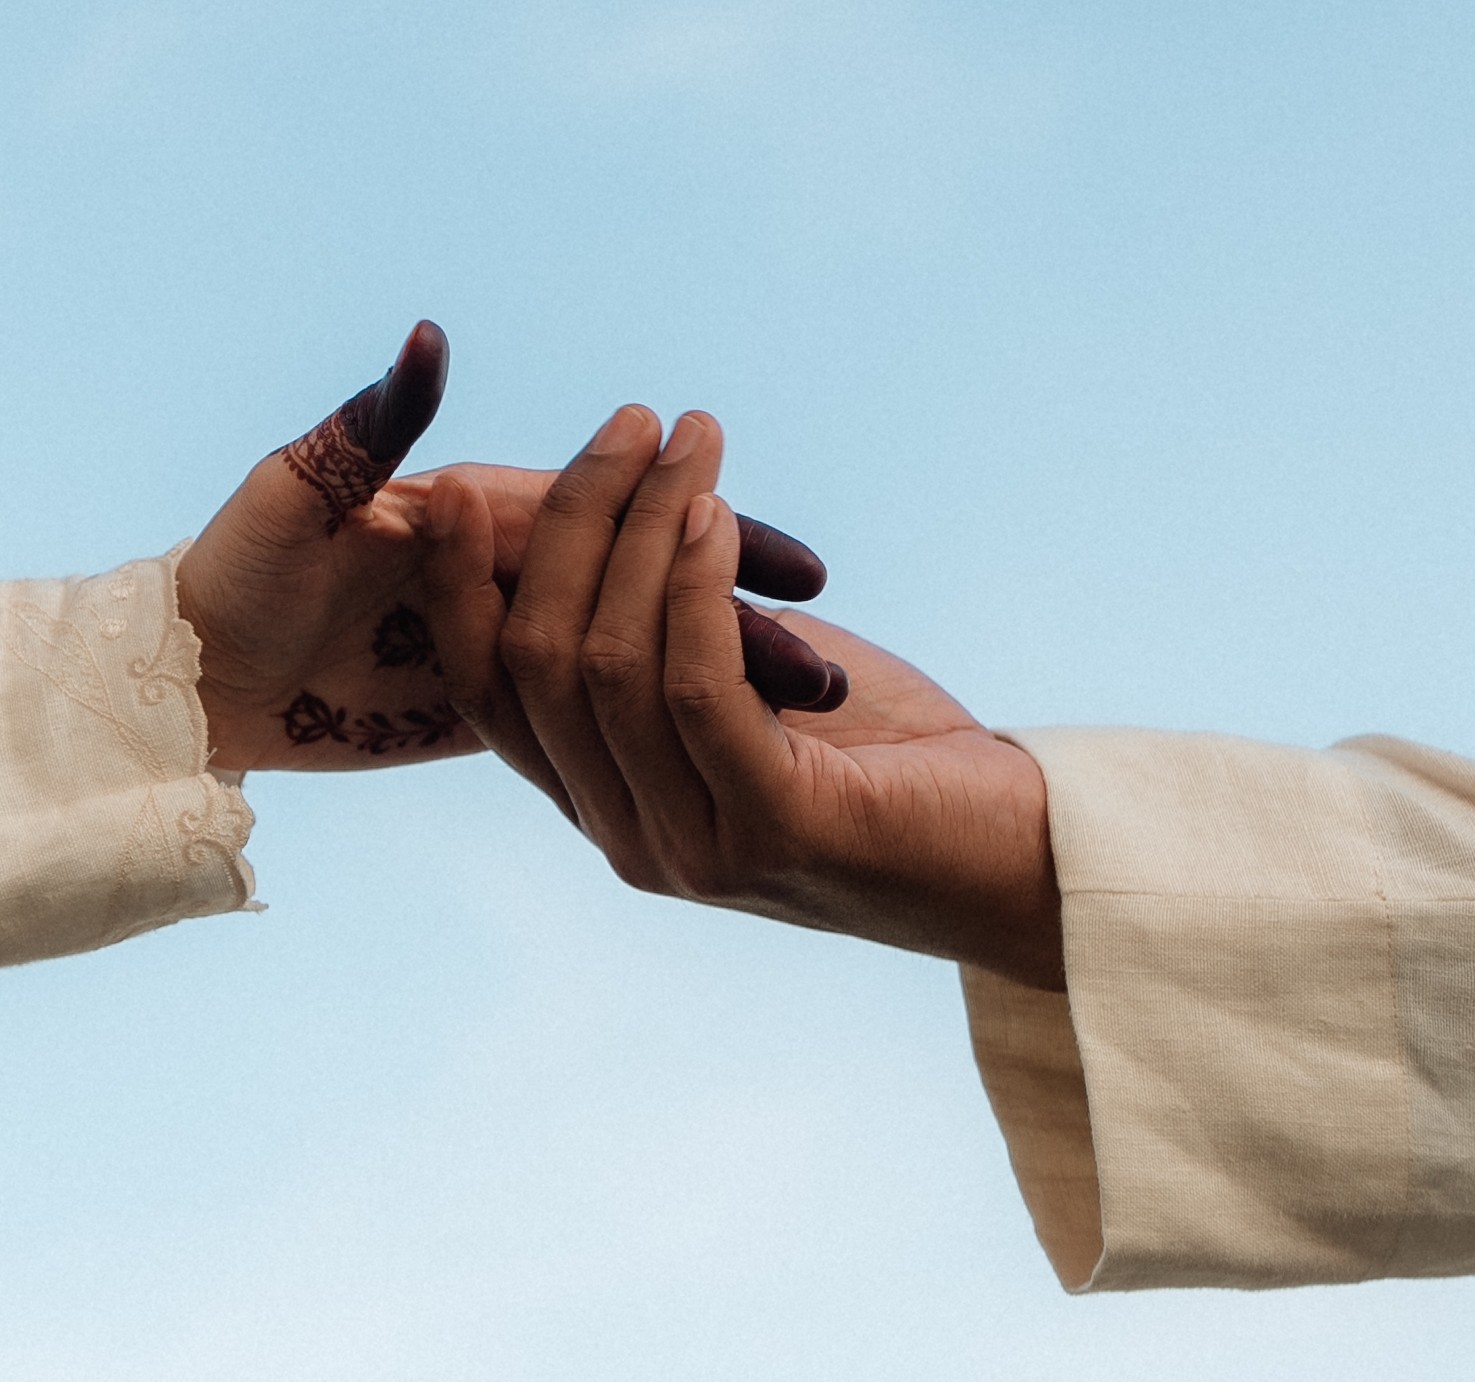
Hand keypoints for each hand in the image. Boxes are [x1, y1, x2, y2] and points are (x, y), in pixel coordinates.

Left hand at [176, 326, 830, 772]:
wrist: (186, 673)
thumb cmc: (227, 573)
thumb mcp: (294, 496)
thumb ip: (372, 427)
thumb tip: (430, 343)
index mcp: (474, 511)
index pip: (615, 516)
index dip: (707, 537)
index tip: (794, 565)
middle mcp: (501, 565)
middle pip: (646, 584)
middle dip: (738, 617)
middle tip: (827, 664)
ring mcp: (501, 634)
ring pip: (635, 649)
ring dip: (718, 674)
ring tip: (808, 716)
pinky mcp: (484, 702)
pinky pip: (592, 707)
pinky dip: (663, 716)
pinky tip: (733, 741)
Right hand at [414, 407, 1064, 990]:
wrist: (1018, 863)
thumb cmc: (892, 758)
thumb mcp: (757, 681)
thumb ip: (674, 632)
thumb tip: (618, 512)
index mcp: (608, 807)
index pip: (489, 694)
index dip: (457, 589)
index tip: (457, 485)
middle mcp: (629, 839)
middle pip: (541, 661)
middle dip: (574, 523)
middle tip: (630, 424)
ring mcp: (693, 847)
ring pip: (611, 664)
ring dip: (643, 529)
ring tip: (689, 441)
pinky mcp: (772, 831)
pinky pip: (696, 689)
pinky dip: (696, 588)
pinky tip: (715, 515)